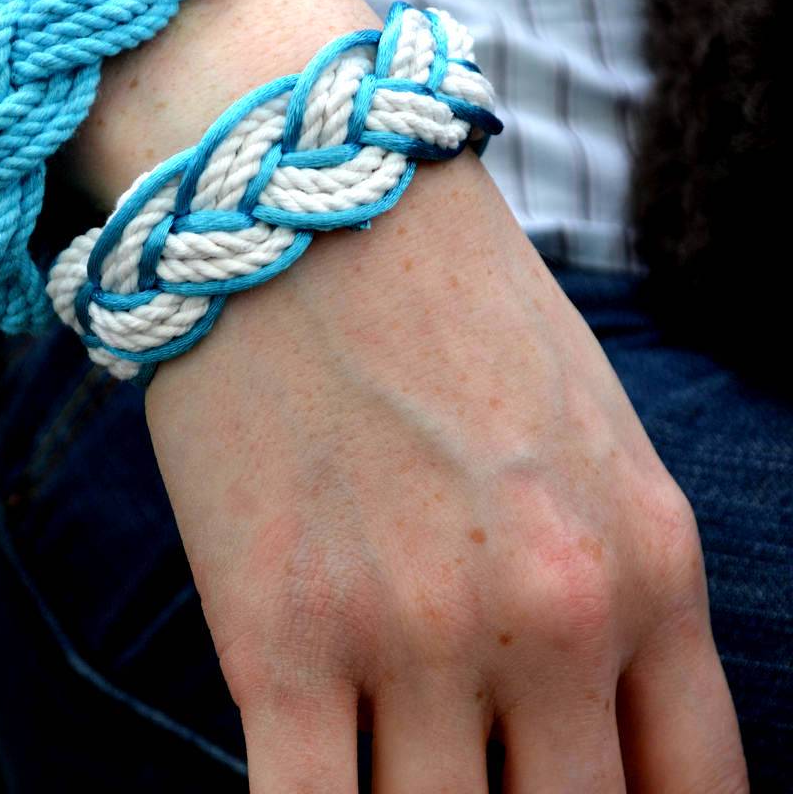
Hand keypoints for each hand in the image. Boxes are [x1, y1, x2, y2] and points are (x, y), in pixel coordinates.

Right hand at [74, 0, 747, 790]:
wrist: (307, 190)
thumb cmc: (443, 296)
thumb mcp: (585, 429)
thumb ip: (604, 580)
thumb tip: (574, 713)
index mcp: (647, 562)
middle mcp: (549, 616)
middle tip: (470, 778)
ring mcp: (412, 636)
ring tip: (388, 767)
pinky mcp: (276, 635)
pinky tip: (305, 778)